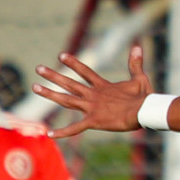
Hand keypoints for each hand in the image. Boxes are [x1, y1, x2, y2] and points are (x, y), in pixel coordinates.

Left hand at [36, 43, 153, 138]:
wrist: (143, 111)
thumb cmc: (144, 98)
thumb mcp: (139, 79)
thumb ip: (135, 64)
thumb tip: (137, 46)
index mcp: (103, 86)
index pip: (85, 71)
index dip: (73, 63)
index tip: (61, 56)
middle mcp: (93, 95)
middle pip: (69, 83)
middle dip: (53, 76)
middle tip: (38, 68)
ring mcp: (91, 108)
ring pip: (66, 100)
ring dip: (49, 94)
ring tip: (35, 87)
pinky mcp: (93, 121)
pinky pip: (75, 128)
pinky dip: (62, 132)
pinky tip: (49, 134)